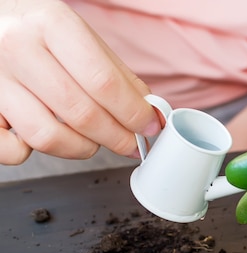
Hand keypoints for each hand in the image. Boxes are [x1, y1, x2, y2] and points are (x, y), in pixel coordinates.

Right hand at [0, 0, 160, 164]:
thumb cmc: (34, 27)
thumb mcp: (77, 34)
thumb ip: (115, 73)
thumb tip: (149, 111)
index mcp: (50, 24)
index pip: (104, 83)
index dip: (134, 113)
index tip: (150, 127)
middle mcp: (17, 48)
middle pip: (81, 113)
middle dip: (117, 137)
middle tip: (130, 143)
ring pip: (48, 136)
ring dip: (81, 148)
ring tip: (92, 140)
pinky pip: (10, 150)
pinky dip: (30, 153)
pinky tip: (45, 136)